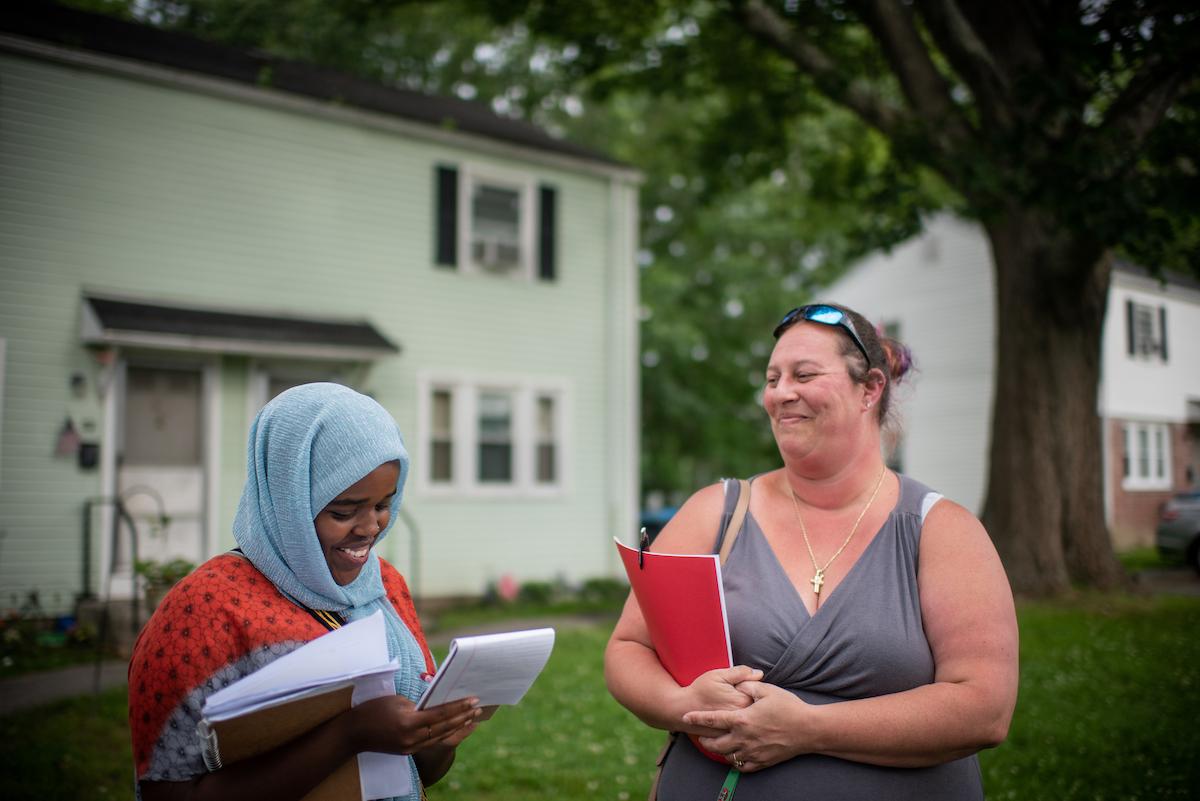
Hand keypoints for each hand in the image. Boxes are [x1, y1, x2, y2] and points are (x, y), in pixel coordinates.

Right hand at [347, 695, 480, 754]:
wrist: (353, 733)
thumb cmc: (374, 710)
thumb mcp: (397, 701)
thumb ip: (419, 704)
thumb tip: (437, 705)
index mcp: (409, 721)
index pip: (440, 713)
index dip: (458, 706)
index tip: (473, 700)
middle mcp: (412, 737)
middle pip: (444, 727)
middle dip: (463, 717)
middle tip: (478, 708)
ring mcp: (411, 747)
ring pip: (440, 737)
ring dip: (458, 727)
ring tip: (472, 718)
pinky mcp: (408, 751)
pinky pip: (431, 742)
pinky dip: (445, 734)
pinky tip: (454, 728)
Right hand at [678, 666, 761, 737]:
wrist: (682, 709)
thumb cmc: (700, 690)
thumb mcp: (719, 675)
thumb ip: (740, 673)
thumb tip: (759, 673)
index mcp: (742, 701)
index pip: (760, 695)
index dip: (753, 689)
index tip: (742, 688)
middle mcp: (741, 718)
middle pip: (759, 711)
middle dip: (754, 705)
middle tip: (735, 699)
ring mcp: (736, 730)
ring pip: (751, 724)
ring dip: (748, 719)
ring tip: (734, 711)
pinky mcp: (729, 738)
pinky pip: (742, 735)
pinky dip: (741, 730)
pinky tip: (733, 723)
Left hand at [682, 680, 806, 771]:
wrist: (809, 730)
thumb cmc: (789, 707)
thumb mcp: (767, 690)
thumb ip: (748, 684)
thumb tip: (739, 682)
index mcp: (742, 719)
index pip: (713, 719)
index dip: (697, 718)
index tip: (686, 717)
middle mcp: (744, 738)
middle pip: (716, 745)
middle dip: (705, 741)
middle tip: (701, 737)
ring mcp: (753, 752)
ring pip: (728, 757)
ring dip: (720, 752)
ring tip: (717, 746)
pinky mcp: (763, 762)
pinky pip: (743, 766)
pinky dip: (736, 762)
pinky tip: (736, 755)